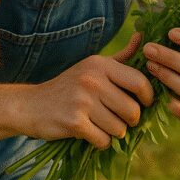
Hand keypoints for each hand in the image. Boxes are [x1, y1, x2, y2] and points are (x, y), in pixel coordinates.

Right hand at [17, 33, 153, 149]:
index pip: (139, 82)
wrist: (31, 105)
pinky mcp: (74, 122)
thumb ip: (120, 56)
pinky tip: (91, 134)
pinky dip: (101, 142)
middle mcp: (92, 80)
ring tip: (101, 125)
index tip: (144, 104)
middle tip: (120, 120)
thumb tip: (142, 37)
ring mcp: (83, 101)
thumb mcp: (93, 66)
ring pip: (119, 129)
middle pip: (133, 110)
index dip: (148, 97)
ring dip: (114, 133)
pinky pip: (103, 140)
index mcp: (100, 64)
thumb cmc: (69, 86)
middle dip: (131, 121)